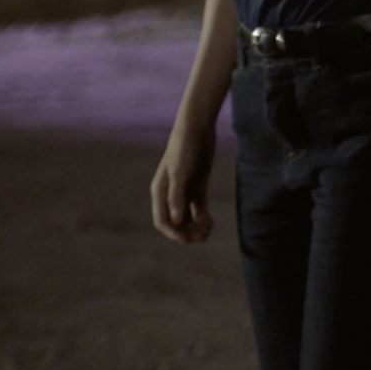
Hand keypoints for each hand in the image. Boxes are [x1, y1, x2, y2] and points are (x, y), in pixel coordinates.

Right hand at [151, 124, 215, 243]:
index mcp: (160, 192)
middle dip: (186, 232)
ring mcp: (184, 191)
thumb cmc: (184, 149)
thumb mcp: (180, 172)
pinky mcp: (197, 186)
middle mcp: (170, 194)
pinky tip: (211, 224)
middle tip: (202, 238)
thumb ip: (177, 196)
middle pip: (175, 221)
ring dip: (195, 227)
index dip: (172, 233)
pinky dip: (203, 218)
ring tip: (207, 233)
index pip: (162, 220)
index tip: (186, 240)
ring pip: (187, 217)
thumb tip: (177, 221)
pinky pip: (198, 208)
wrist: (197, 129)